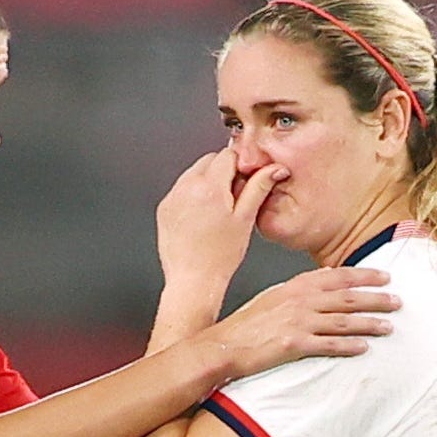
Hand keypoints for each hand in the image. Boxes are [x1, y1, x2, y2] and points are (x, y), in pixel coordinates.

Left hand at [155, 149, 281, 314]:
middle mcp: (187, 188)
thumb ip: (259, 188)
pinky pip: (181, 190)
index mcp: (209, 187)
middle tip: (233, 199)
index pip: (228, 155)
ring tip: (217, 213)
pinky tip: (202, 219)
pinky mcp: (164, 208)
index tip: (245, 182)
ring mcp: (172, 197)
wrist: (192, 281)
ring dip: (207, 184)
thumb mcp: (245, 219)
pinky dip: (192, 196)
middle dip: (223, 173)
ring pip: (194, 174)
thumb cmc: (219, 258)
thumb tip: (273, 169)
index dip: (241, 167)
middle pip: (209, 161)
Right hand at [204, 265, 398, 380]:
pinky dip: (348, 346)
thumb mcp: (271, 298)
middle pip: (347, 297)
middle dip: (376, 298)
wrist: (222, 346)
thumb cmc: (244, 325)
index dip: (364, 275)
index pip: (338, 276)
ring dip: (369, 323)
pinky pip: (329, 345)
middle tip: (397, 301)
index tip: (385, 276)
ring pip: (344, 320)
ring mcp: (298, 322)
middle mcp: (300, 301)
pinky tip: (363, 348)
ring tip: (388, 326)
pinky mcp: (295, 344)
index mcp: (295, 286)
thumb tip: (322, 287)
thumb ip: (298, 293)